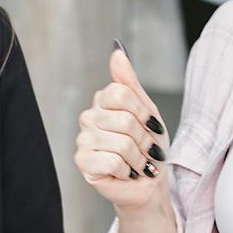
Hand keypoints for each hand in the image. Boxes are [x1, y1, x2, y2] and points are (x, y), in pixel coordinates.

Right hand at [74, 43, 170, 212]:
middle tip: (144, 149)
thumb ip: (129, 82)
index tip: (148, 124)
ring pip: (121, 143)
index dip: (142, 112)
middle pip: (124, 120)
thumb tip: (116, 50)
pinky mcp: (83, 163)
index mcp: (102, 101)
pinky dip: (127, 171)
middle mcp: (88, 118)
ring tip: (136, 162)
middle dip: (143, 139)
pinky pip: (112, 161)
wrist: (149, 183)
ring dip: (138, 158)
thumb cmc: (148, 147)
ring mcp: (83, 141)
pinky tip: (125, 173)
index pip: (121, 93)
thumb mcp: (146, 110)